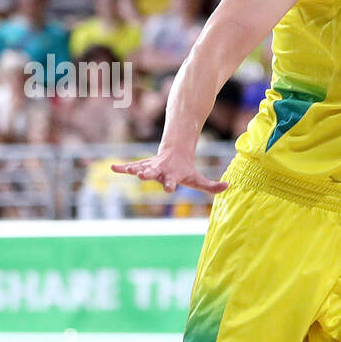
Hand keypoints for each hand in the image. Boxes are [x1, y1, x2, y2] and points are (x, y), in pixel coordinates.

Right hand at [111, 150, 227, 194]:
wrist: (175, 153)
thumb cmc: (187, 170)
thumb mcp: (199, 180)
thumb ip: (212, 186)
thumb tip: (228, 186)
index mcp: (172, 175)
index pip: (172, 181)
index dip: (170, 184)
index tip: (168, 188)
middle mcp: (160, 170)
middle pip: (154, 172)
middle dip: (149, 174)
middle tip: (144, 176)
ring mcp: (150, 167)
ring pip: (141, 167)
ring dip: (133, 169)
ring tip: (125, 170)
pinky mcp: (143, 165)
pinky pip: (130, 166)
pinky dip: (122, 168)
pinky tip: (112, 168)